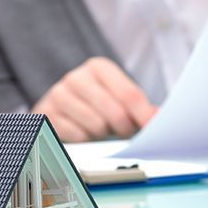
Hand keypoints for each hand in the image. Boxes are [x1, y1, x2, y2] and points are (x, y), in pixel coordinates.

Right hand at [33, 57, 157, 141]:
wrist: (57, 109)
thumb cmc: (93, 104)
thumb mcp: (115, 97)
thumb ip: (138, 106)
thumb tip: (159, 118)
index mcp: (98, 67)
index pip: (129, 94)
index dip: (144, 116)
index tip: (153, 130)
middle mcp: (77, 77)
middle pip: (115, 112)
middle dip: (125, 128)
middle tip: (124, 132)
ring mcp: (59, 95)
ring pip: (97, 126)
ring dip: (103, 134)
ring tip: (101, 129)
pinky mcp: (48, 115)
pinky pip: (78, 136)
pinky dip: (86, 140)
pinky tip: (84, 132)